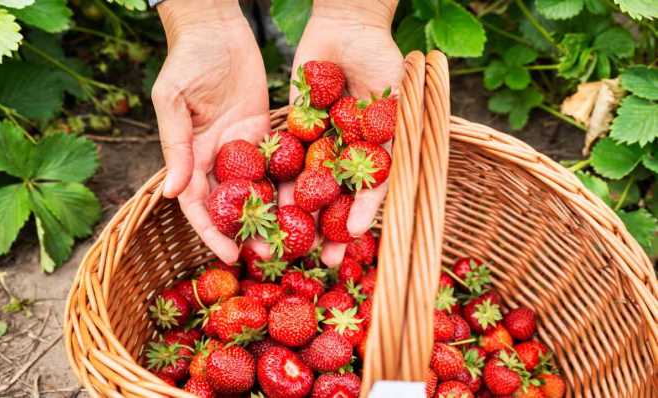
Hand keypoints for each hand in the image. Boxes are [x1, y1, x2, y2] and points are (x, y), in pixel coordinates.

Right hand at [152, 0, 269, 263]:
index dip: (212, 232)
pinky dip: (292, 183)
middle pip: (233, 204)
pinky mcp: (269, 132)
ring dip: (274, 215)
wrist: (217, 28)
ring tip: (295, 238)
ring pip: (260, 189)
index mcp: (192, 156)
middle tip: (269, 254)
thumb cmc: (186, 61)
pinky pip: (281, 162)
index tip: (228, 255)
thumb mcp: (173, 103)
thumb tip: (169, 193)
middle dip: (247, 231)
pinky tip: (310, 203)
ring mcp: (245, 148)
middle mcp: (219, 158)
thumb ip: (175, 147)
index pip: (199, 204)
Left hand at [288, 0, 403, 265]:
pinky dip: (277, 182)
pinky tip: (268, 205)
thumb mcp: (397, 102)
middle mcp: (347, 155)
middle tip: (326, 259)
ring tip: (292, 245)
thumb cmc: (382, 60)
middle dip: (331, 229)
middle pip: (338, 199)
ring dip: (301, 217)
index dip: (362, 216)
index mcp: (374, 154)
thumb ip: (395, 140)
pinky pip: (284, 161)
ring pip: (309, 187)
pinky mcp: (294, 130)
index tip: (355, 239)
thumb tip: (389, 182)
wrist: (346, 26)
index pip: (369, 194)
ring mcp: (320, 145)